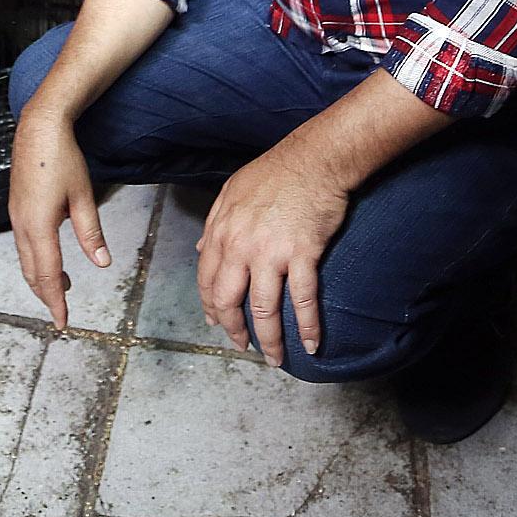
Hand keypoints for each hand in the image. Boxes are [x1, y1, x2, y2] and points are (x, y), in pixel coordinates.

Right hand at [10, 109, 108, 330]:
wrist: (38, 128)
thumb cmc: (61, 158)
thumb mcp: (83, 196)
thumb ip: (91, 233)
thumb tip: (102, 263)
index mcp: (39, 225)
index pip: (49, 275)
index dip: (56, 302)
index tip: (63, 323)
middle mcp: (22, 225)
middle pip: (32, 273)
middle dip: (47, 296)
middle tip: (61, 314)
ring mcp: (16, 217)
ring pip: (26, 260)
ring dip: (41, 278)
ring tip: (61, 290)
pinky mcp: (16, 209)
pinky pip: (24, 244)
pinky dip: (36, 260)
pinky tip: (49, 259)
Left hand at [197, 146, 347, 364]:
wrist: (315, 159)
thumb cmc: (276, 172)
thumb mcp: (232, 192)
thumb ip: (214, 224)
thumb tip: (201, 249)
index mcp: (221, 231)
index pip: (208, 279)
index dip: (211, 306)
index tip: (216, 323)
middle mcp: (240, 245)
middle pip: (229, 300)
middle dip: (233, 329)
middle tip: (242, 346)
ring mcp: (270, 252)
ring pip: (263, 308)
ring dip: (269, 339)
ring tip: (274, 358)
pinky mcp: (302, 254)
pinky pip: (303, 299)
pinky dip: (308, 326)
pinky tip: (311, 344)